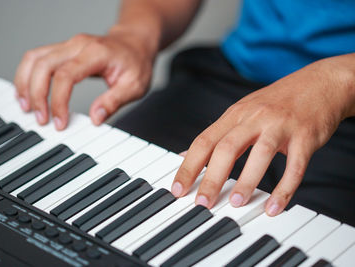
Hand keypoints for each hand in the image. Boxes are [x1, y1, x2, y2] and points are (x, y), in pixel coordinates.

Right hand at [14, 29, 154, 129]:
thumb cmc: (135, 63)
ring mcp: (68, 45)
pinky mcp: (62, 49)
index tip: (60, 122)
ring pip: (34, 58)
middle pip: (43, 65)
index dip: (58, 101)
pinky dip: (27, 75)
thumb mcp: (134, 86)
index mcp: (96, 54)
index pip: (66, 76)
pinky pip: (36, 58)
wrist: (135, 42)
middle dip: (37, 95)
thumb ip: (114, 101)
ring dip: (25, 83)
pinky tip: (27, 92)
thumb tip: (95, 119)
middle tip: (41, 118)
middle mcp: (77, 45)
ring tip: (26, 107)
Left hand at [172, 57, 354, 215]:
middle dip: (211, 178)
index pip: (204, 141)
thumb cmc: (277, 102)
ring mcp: (280, 126)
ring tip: (235, 203)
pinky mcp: (305, 136)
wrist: (320, 84)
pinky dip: (284, 189)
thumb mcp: (242, 112)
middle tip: (202, 202)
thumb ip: (217, 135)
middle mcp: (254, 118)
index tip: (178, 189)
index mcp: (235, 114)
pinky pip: (295, 167)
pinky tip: (274, 206)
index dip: (188, 166)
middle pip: (226, 148)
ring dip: (246, 182)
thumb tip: (187, 154)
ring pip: (259, 154)